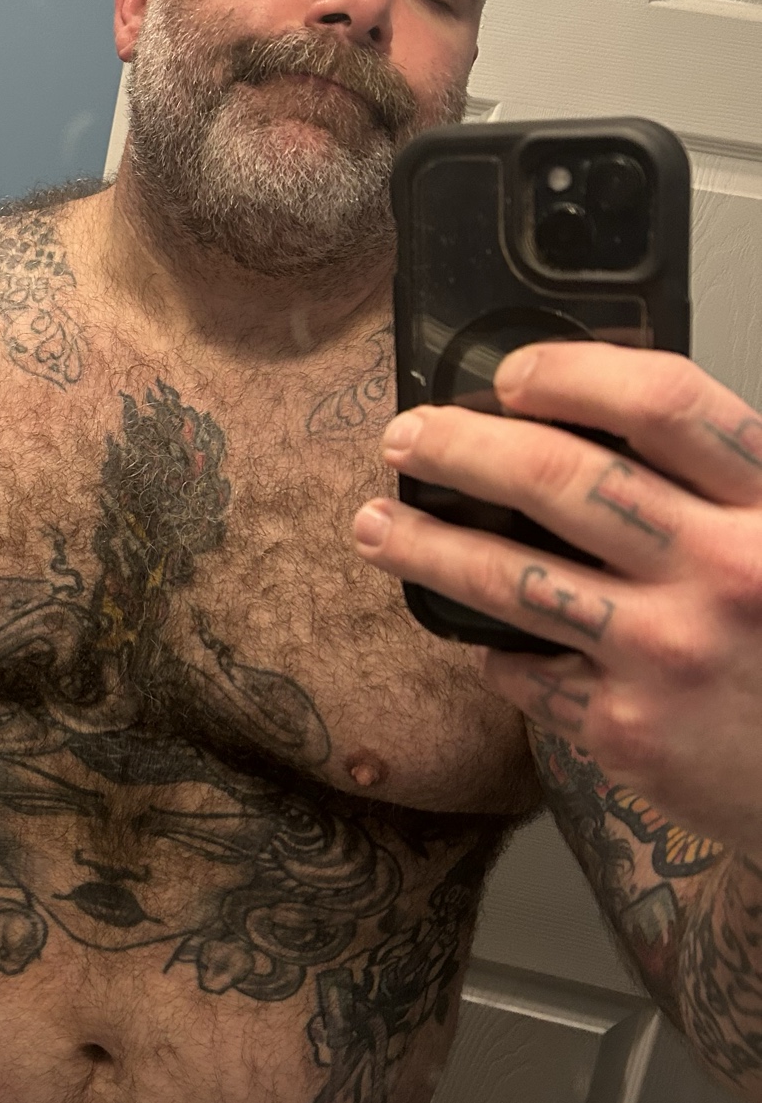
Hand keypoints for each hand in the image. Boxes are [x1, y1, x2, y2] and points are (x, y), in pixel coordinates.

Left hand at [351, 343, 761, 852]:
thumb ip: (714, 489)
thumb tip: (578, 427)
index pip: (664, 403)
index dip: (574, 374)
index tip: (512, 376)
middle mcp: (727, 570)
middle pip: (563, 478)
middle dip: (461, 449)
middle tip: (406, 438)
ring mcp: (673, 652)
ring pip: (514, 577)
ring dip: (427, 546)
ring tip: (375, 526)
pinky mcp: (630, 729)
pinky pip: (526, 670)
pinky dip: (492, 649)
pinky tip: (479, 637)